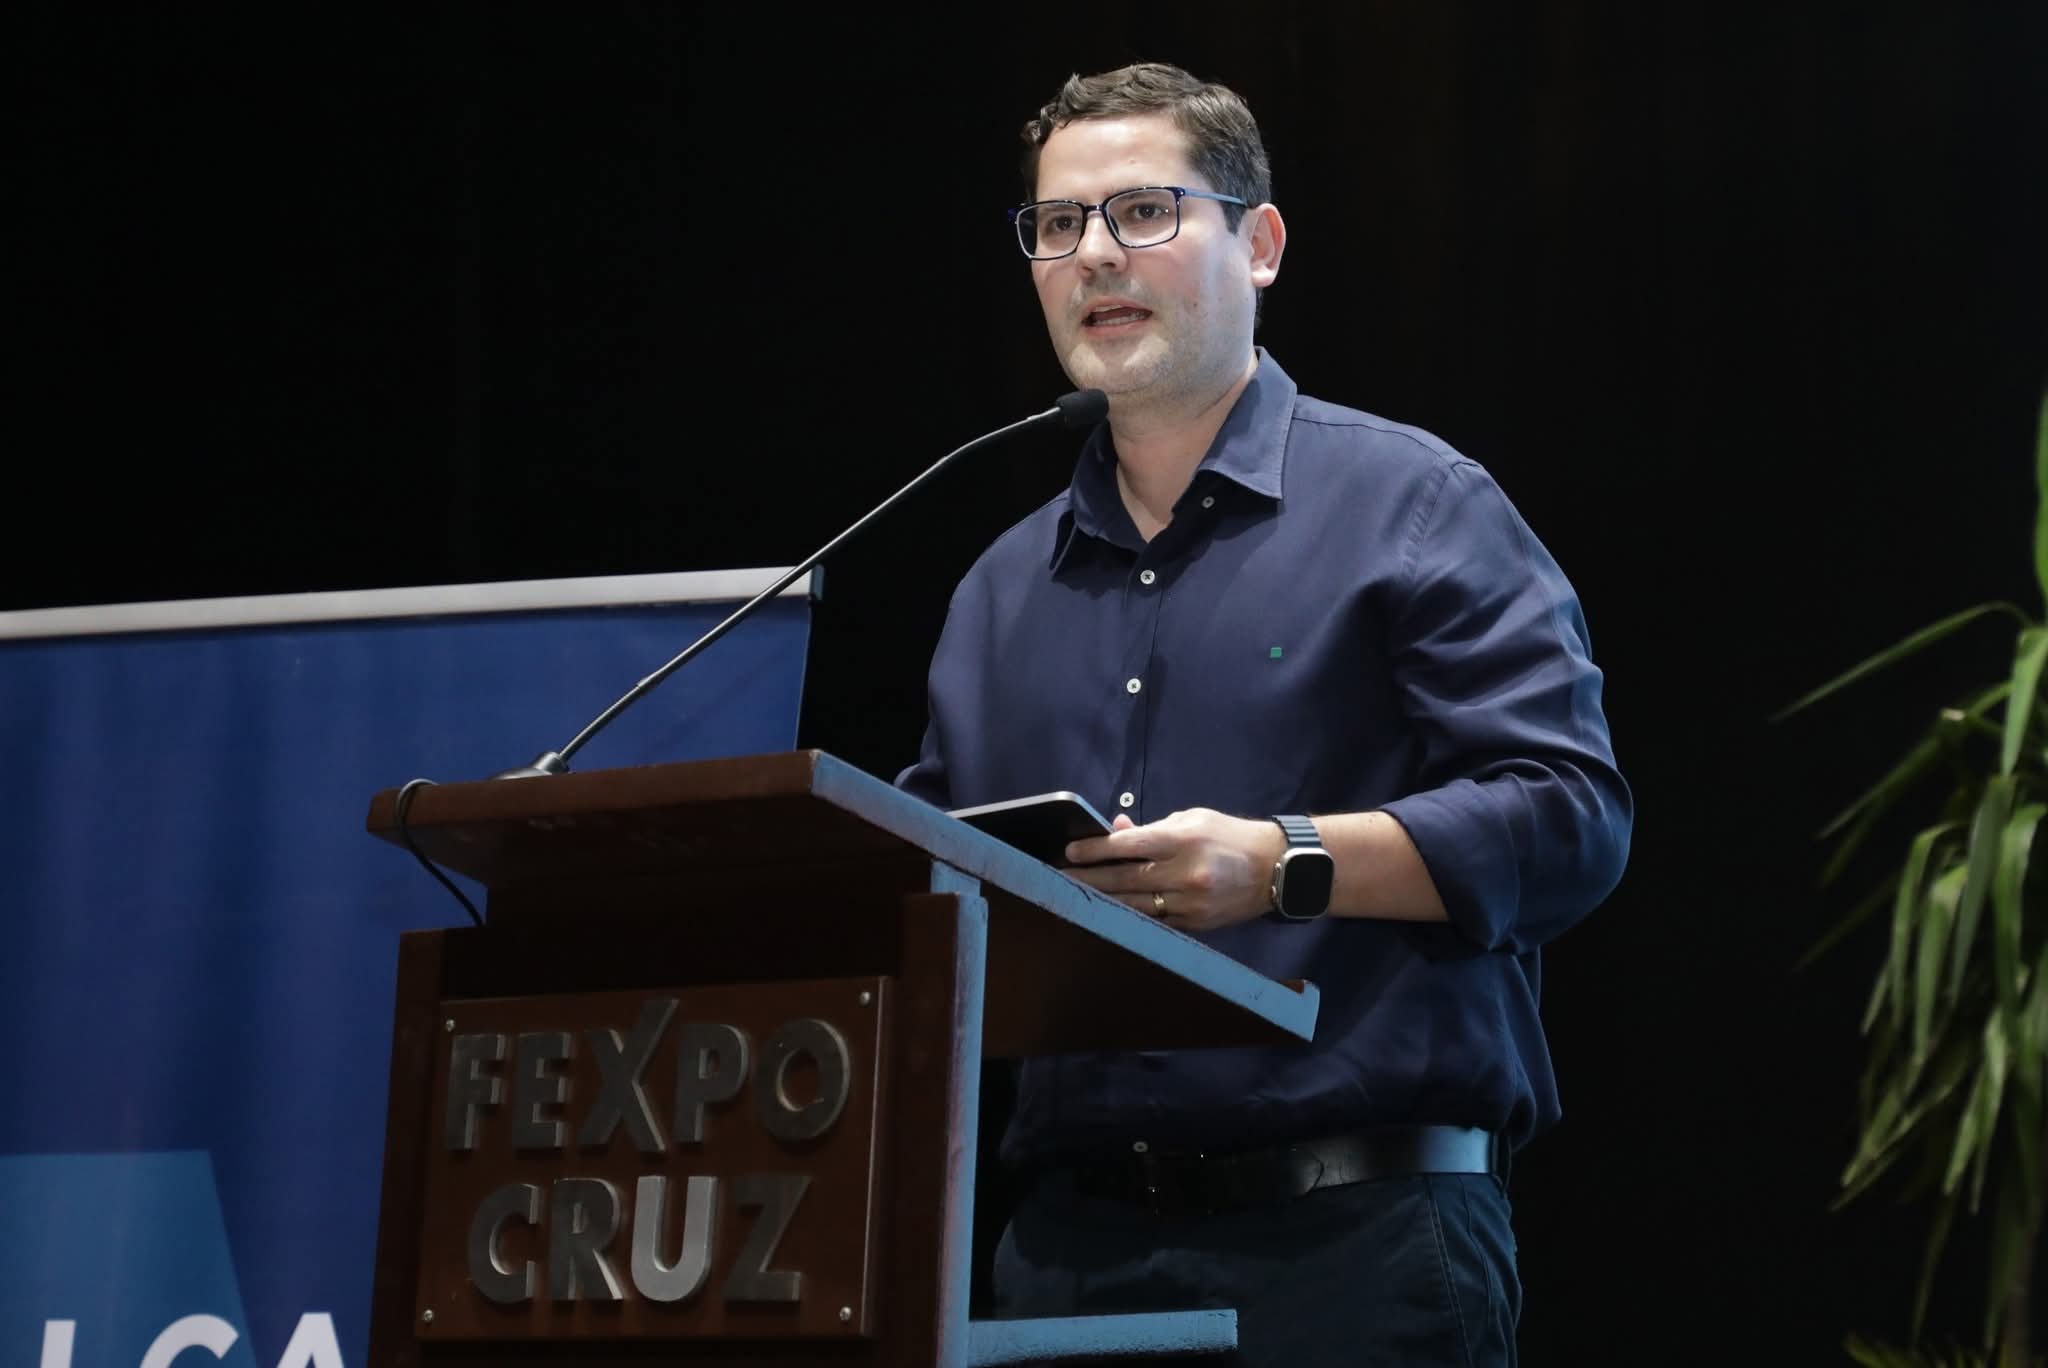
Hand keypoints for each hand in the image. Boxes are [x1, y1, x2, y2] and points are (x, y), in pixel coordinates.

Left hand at [1063, 808, 1286, 931]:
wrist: (1276, 870)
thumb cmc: (1229, 837)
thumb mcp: (1193, 819)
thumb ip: (1152, 827)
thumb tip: (1115, 831)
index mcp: (1184, 840)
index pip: (1129, 846)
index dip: (1095, 850)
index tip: (1070, 852)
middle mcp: (1186, 873)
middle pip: (1125, 880)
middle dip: (1088, 879)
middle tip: (1057, 878)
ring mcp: (1190, 903)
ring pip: (1135, 906)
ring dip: (1101, 902)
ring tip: (1072, 898)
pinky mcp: (1195, 924)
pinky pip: (1153, 921)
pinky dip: (1129, 917)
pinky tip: (1106, 913)